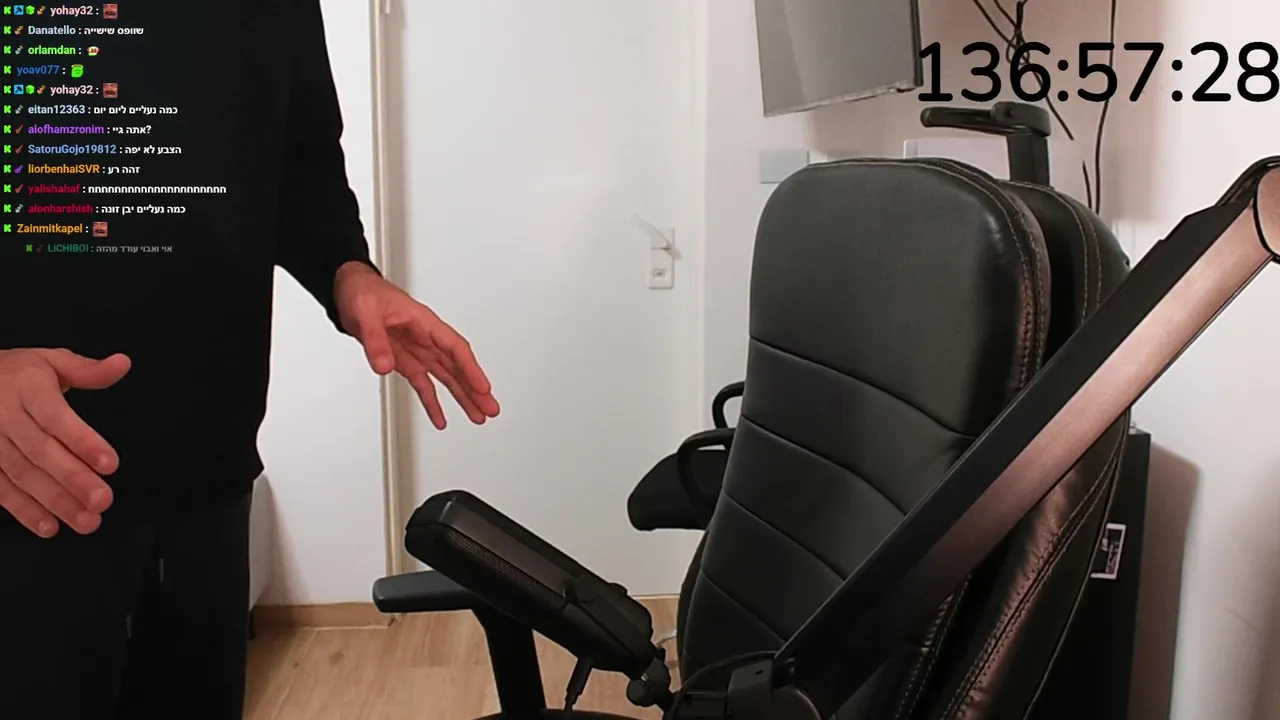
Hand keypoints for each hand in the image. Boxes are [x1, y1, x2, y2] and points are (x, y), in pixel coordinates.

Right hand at [0, 349, 128, 536]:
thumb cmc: (16, 374)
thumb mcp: (50, 361)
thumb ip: (87, 370)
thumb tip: (122, 364)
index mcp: (27, 388)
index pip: (56, 418)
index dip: (82, 441)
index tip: (110, 463)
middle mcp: (5, 417)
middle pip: (40, 452)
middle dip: (73, 479)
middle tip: (103, 500)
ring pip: (21, 475)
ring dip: (54, 502)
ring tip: (86, 520)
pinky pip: (1, 489)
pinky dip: (24, 511)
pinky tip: (49, 526)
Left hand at [334, 262, 499, 429]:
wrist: (350, 292)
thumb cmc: (364, 293)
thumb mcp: (367, 312)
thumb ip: (376, 340)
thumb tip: (383, 365)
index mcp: (425, 323)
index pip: (455, 348)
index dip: (471, 369)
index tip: (482, 387)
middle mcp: (426, 339)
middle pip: (458, 367)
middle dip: (475, 389)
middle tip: (489, 408)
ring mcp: (418, 352)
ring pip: (447, 378)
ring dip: (462, 397)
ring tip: (476, 415)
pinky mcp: (407, 362)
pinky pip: (424, 384)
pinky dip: (432, 402)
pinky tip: (440, 417)